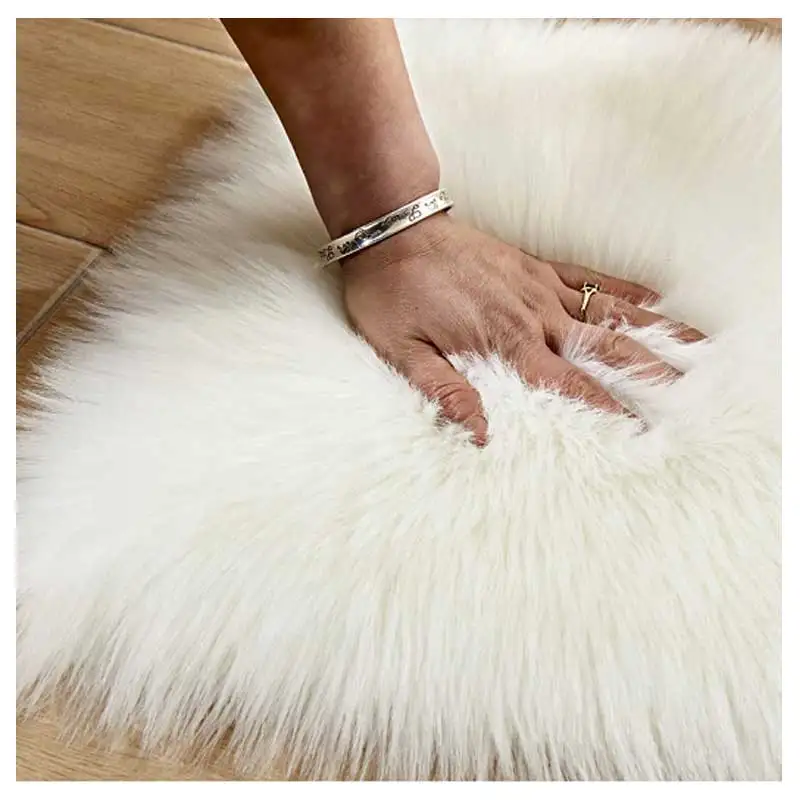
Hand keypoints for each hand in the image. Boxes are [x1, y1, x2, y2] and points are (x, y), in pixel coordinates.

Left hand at [341, 214, 704, 445]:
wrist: (391, 230)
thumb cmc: (393, 294)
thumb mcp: (403, 352)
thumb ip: (444, 391)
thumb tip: (479, 434)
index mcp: (504, 339)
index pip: (565, 380)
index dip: (602, 404)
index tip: (636, 425)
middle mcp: (532, 313)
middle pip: (602, 345)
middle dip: (646, 370)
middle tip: (684, 391)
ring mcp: (538, 284)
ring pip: (606, 311)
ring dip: (651, 329)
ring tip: (693, 344)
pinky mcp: (533, 263)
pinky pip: (587, 275)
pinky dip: (620, 288)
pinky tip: (651, 296)